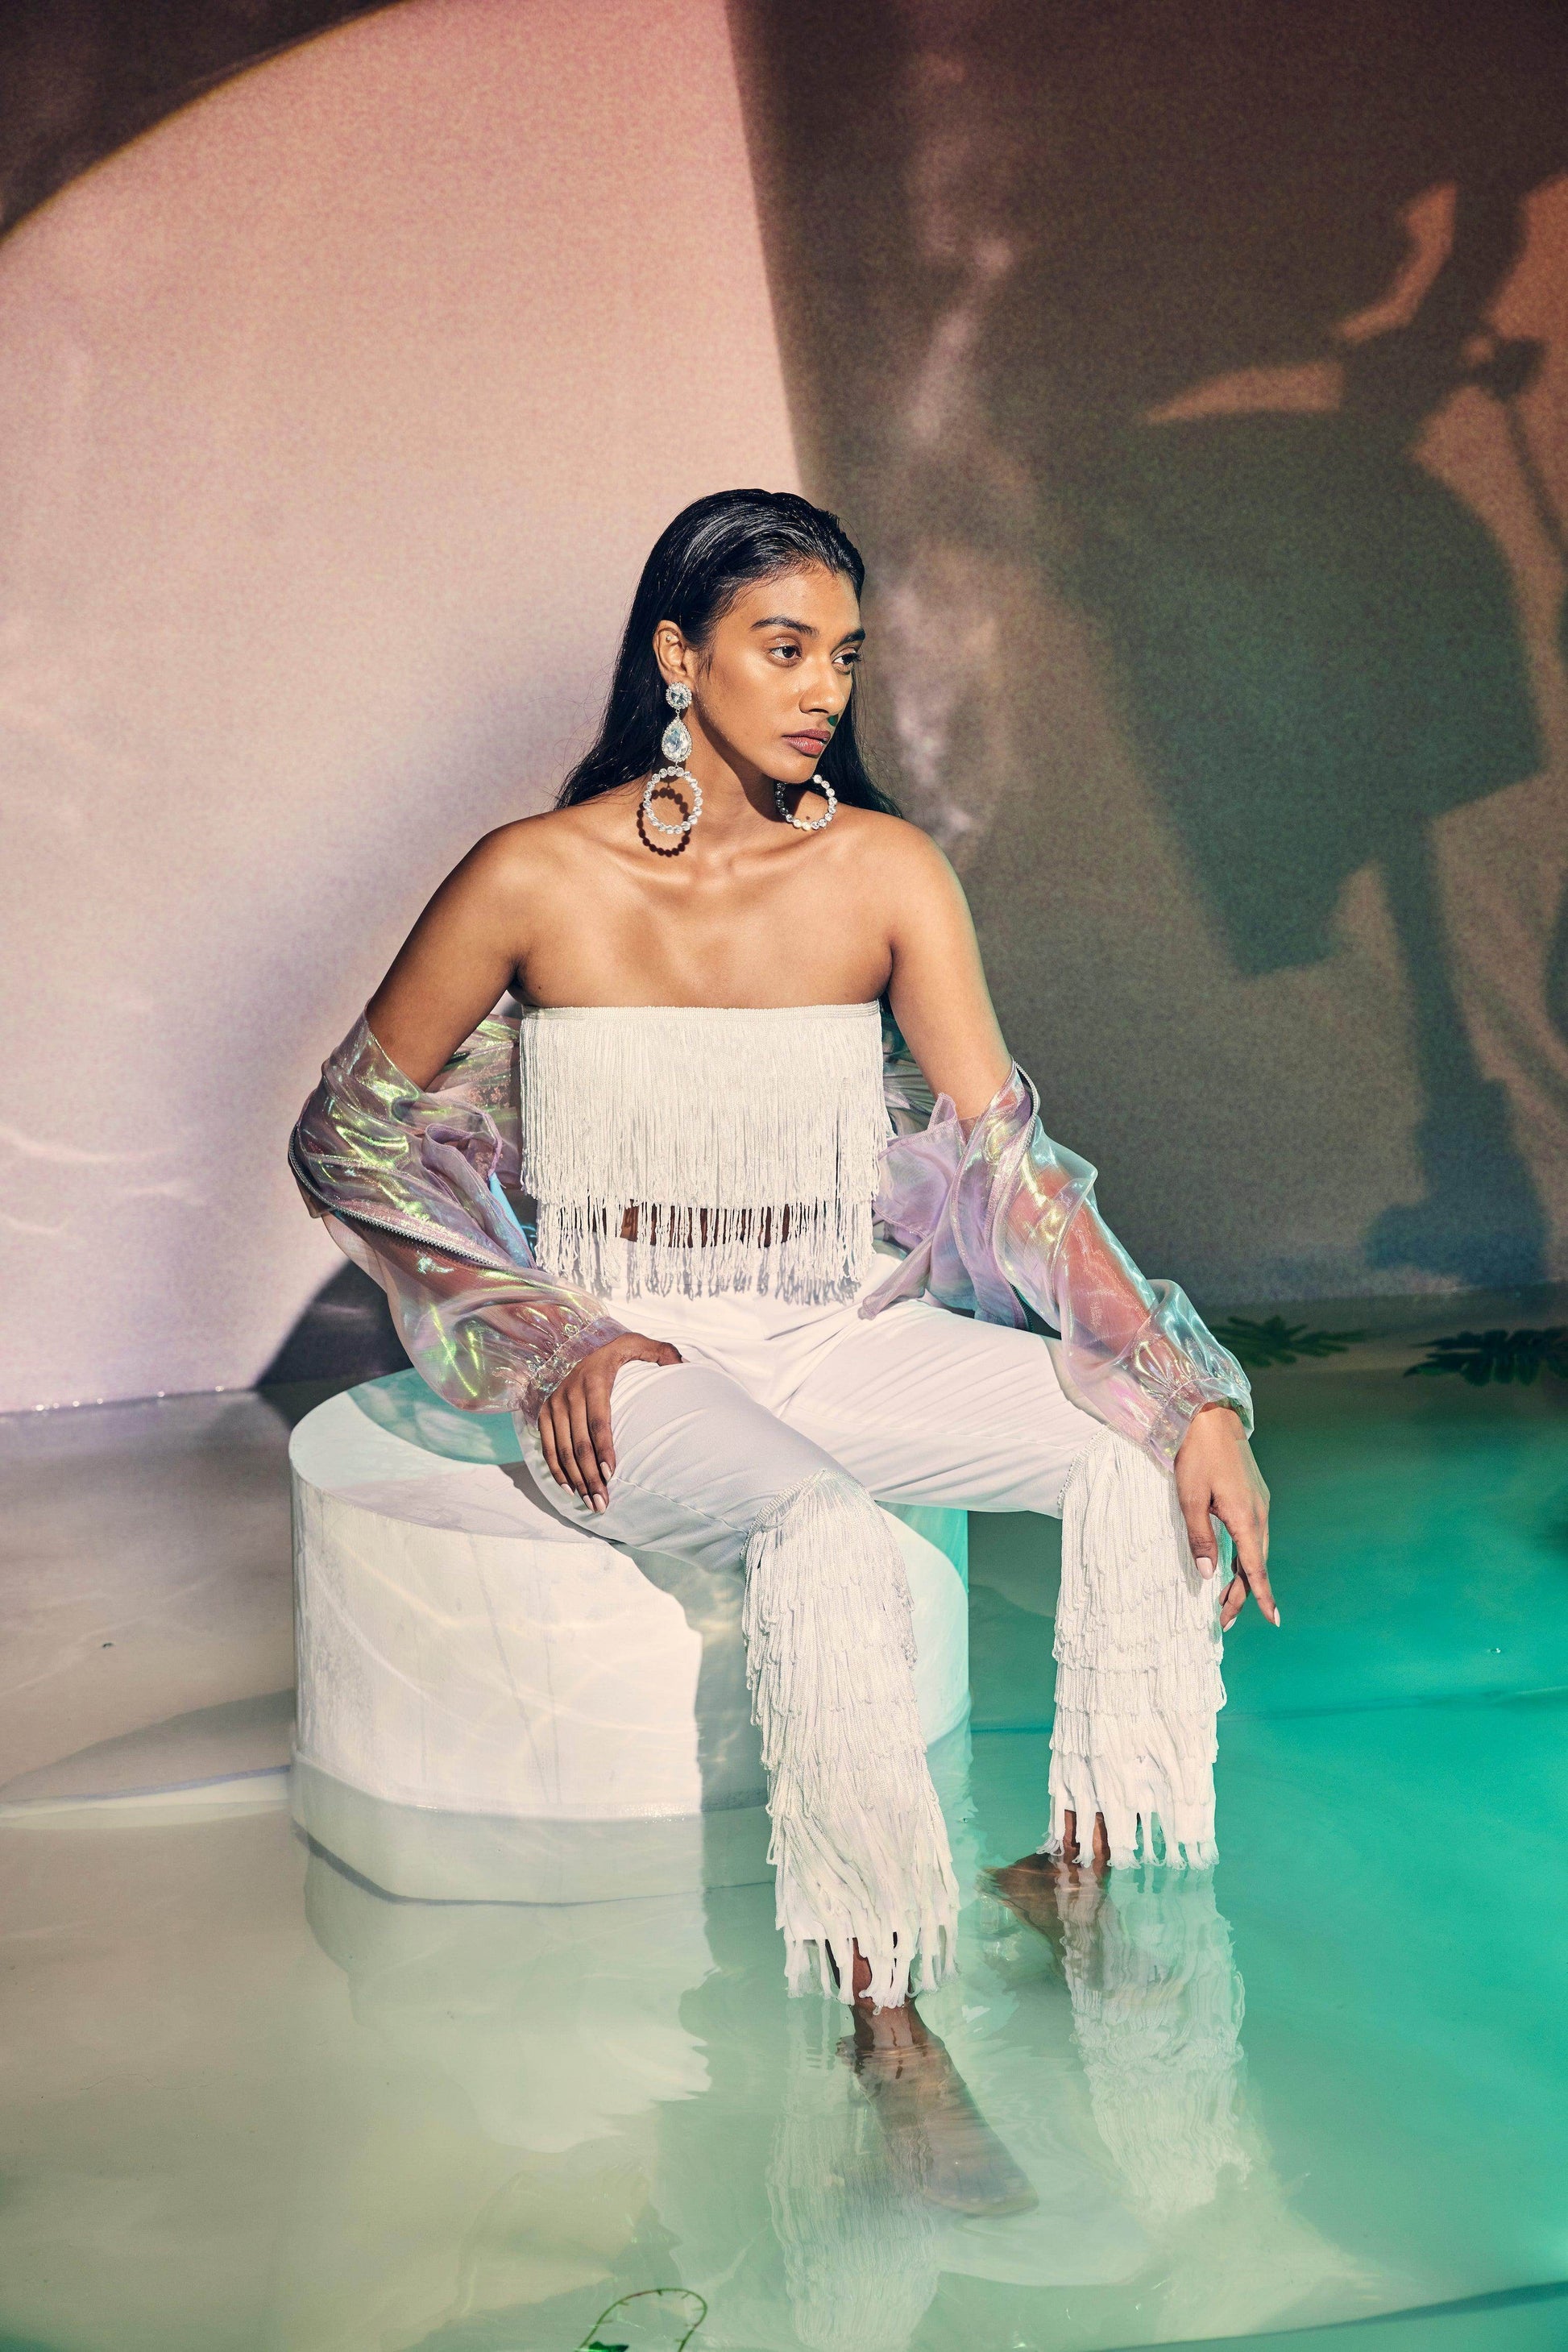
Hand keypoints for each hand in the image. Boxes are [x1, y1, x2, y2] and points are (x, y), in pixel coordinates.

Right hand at [536, 1332, 681, 1510]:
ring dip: (576, 1480)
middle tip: (603, 1503)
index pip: (598, 1420)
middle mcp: (570, 1393)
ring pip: (563, 1450)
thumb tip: (684, 1363)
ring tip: (591, 1503)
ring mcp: (554, 1405)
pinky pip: (547, 1448)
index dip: (604, 1448)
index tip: (612, 1474)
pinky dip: (557, 1471)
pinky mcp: (544, 1414)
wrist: (582, 1348)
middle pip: (579, 1443)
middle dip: (591, 1476)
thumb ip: (661, 1352)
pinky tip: (570, 1490)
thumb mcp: (639, 1344)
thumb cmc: (617, 1352)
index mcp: (594, 1380)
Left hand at [1174, 1404, 1276, 1629]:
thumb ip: (1200, 1537)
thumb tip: (1209, 1575)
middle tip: (1224, 1619)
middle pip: (1256, 1564)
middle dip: (1243, 1593)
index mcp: (1245, 1517)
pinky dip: (1245, 1555)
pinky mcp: (1254, 1495)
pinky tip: (1233, 1562)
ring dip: (1244, 1575)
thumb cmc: (1196, 1454)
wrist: (1210, 1415)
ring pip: (1256, 1549)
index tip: (1272, 1620)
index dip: (1261, 1596)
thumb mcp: (1190, 1497)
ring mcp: (1259, 1503)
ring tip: (1225, 1598)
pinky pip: (1254, 1534)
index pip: (1255, 1568)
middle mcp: (1259, 1513)